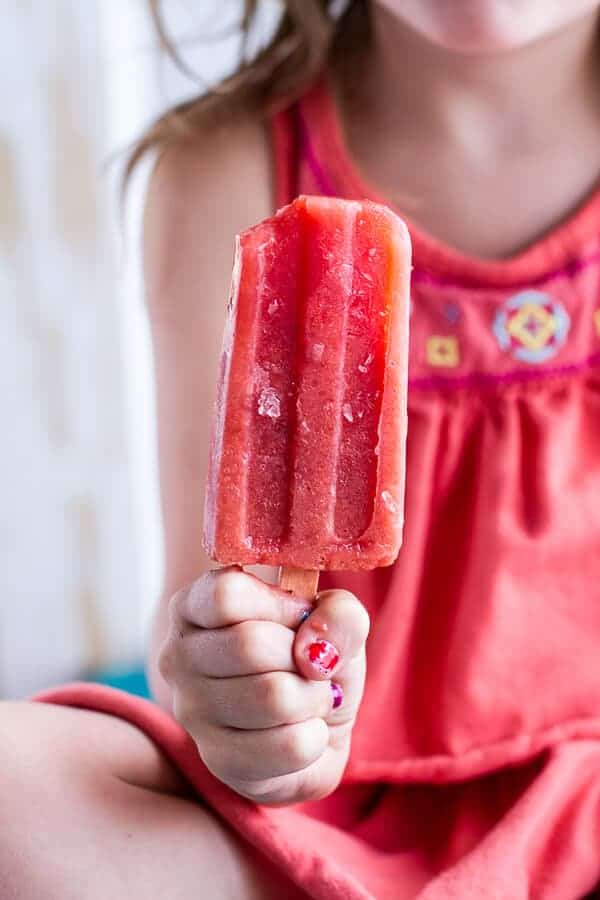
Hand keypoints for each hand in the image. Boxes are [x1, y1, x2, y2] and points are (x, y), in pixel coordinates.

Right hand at [158, 567, 369, 805]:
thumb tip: (316, 650)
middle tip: (311, 664)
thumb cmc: (312, 657)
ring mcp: (192, 712)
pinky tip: (302, 729)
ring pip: (273, 697)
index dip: (281, 605)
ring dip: (314, 697)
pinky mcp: (218, 761)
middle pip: (249, 644)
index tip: (301, 616)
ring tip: (309, 696)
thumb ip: (340, 613)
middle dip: (303, 656)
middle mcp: (178, 656)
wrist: (315, 724)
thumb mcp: (335, 619)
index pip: (226, 595)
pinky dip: (316, 736)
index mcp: (194, 606)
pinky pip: (290, 745)